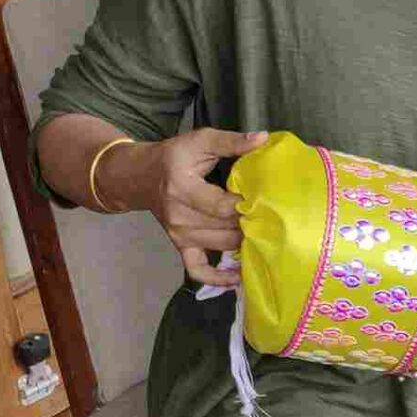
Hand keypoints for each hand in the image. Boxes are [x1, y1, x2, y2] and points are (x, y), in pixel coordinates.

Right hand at [129, 127, 267, 286]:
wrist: (141, 177)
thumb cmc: (174, 157)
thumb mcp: (199, 141)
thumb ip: (230, 141)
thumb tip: (262, 139)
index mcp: (183, 188)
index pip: (222, 206)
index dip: (247, 206)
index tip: (267, 199)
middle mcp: (179, 216)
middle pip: (225, 229)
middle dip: (251, 225)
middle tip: (275, 220)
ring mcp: (179, 235)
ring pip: (221, 247)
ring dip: (245, 244)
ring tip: (266, 236)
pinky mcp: (180, 246)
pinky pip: (198, 270)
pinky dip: (219, 278)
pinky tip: (238, 278)